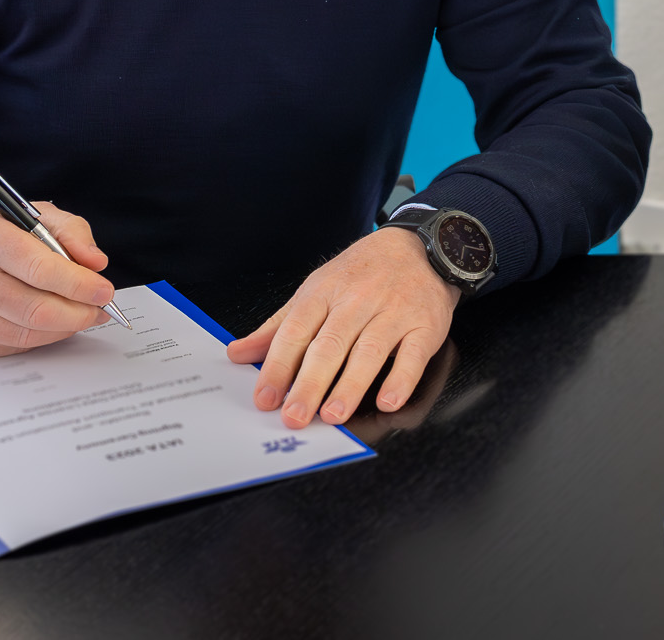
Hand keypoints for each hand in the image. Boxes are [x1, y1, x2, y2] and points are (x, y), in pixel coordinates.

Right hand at [0, 203, 115, 357]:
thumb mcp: (33, 216)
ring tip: (81, 315)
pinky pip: (11, 348)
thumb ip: (71, 232)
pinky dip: (39, 339)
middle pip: (37, 310)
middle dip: (80, 313)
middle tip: (100, 309)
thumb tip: (96, 263)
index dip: (80, 285)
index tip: (104, 291)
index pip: (42, 270)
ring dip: (64, 329)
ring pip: (27, 335)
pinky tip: (48, 324)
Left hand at [227, 226, 459, 429]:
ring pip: (369, 351)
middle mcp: (358, 301)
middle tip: (294, 416)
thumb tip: (237, 353)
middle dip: (310, 384)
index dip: (279, 366)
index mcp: (325, 292)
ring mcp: (394, 312)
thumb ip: (279, 326)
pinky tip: (388, 401)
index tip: (265, 398)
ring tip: (332, 415)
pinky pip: (413, 354)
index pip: (296, 331)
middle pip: (330, 345)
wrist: (420, 246)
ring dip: (350, 386)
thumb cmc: (362, 273)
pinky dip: (401, 379)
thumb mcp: (316, 290)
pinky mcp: (425, 325)